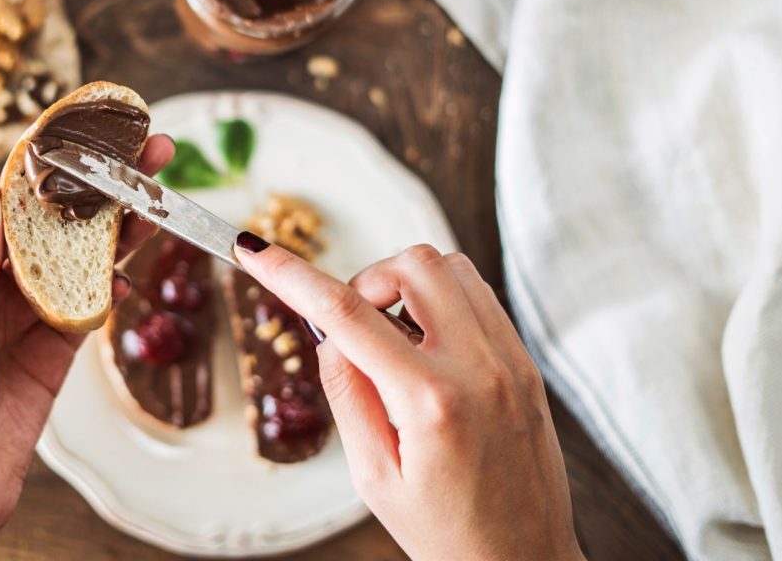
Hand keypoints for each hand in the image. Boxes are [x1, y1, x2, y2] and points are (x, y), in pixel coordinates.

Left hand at [0, 136, 174, 560]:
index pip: (12, 207)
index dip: (51, 166)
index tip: (87, 131)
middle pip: (57, 227)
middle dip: (99, 189)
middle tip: (144, 153)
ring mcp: (27, 323)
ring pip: (80, 262)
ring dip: (117, 229)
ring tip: (156, 195)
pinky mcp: (53, 356)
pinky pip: (90, 309)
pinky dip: (114, 285)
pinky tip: (134, 267)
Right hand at [234, 237, 583, 560]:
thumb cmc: (447, 535)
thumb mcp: (374, 477)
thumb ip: (347, 393)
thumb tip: (331, 333)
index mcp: (432, 402)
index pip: (347, 314)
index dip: (291, 275)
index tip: (254, 249)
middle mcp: (480, 368)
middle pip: (413, 263)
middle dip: (366, 278)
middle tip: (352, 325)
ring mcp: (511, 361)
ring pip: (452, 267)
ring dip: (407, 284)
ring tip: (391, 338)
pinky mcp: (526, 363)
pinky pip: (480, 295)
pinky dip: (442, 300)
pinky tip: (426, 346)